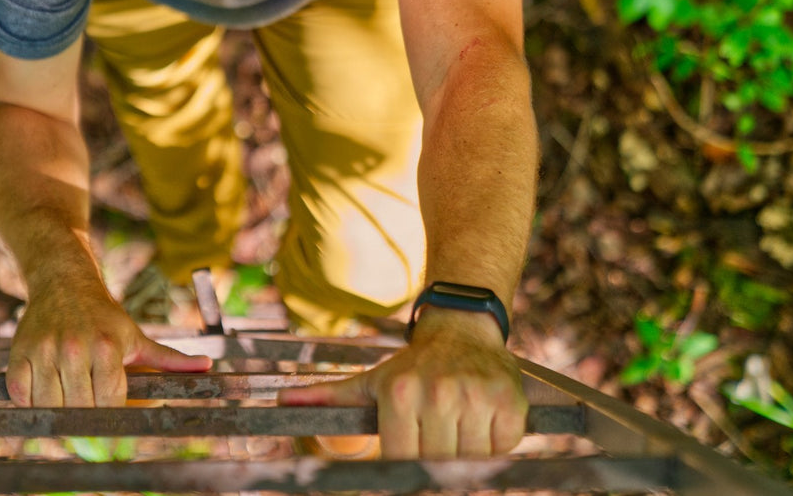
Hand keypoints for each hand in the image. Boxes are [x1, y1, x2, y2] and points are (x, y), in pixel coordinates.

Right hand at [6, 277, 211, 406]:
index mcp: (107, 347)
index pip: (109, 403)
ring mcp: (45, 351)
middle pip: (79, 410)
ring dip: (58, 413)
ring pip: (49, 407)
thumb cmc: (104, 315)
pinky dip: (30, 401)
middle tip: (89, 419)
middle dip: (86, 420)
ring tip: (69, 403)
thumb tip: (207, 368)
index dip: (111, 419)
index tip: (112, 425)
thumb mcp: (137, 336)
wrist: (63, 280)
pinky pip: (21, 395)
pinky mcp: (19, 353)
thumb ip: (169, 359)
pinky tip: (45, 392)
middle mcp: (74, 348)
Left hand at [277, 310, 526, 457]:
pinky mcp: (509, 402)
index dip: (409, 459)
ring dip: (468, 450)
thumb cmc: (412, 366)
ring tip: (458, 422)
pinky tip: (482, 418)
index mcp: (400, 394)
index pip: (404, 459)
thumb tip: (283, 403)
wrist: (463, 329)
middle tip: (438, 431)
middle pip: (438, 462)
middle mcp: (438, 394)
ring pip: (472, 459)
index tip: (414, 446)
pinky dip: (496, 442)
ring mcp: (475, 398)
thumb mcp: (370, 380)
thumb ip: (329, 397)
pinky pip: (503, 447)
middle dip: (438, 454)